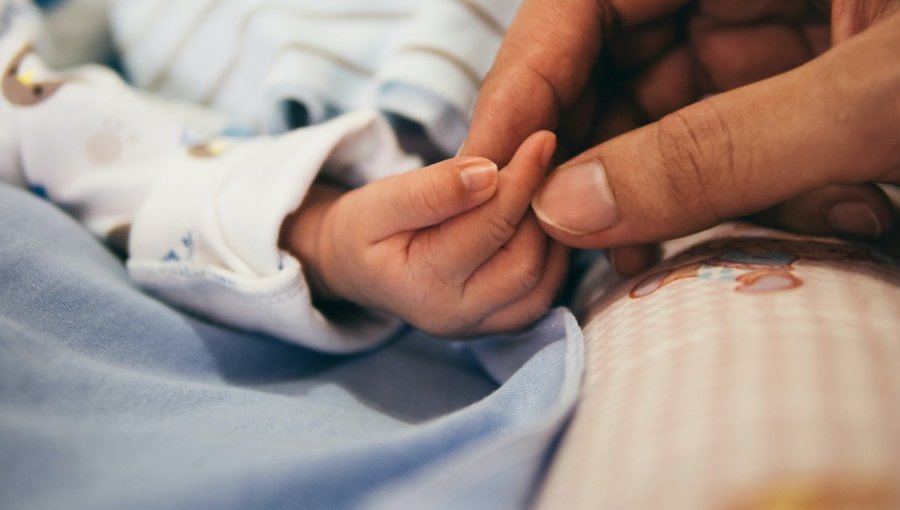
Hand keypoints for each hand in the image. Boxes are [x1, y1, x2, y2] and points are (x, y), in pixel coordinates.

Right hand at [281, 132, 568, 336]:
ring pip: (543, 282)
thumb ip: (432, 189)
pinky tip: (539, 220)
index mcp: (423, 285)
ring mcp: (481, 327)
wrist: (358, 267)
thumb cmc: (366, 228)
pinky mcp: (499, 324)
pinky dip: (552, 255)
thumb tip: (489, 174)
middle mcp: (457, 317)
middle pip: (525, 262)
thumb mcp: (382, 200)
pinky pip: (544, 294)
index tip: (541, 139)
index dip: (521, 179)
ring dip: (550, 233)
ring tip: (540, 190)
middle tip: (542, 164)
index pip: (490, 227)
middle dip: (539, 209)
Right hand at [463, 0, 899, 272]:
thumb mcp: (878, 98)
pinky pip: (742, 141)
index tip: (485, 172)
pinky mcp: (809, 83)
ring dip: (678, 195)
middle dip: (594, 158)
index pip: (583, 1)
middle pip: (613, 65)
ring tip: (667, 259)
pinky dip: (759, 193)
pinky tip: (817, 222)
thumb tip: (568, 209)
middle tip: (566, 241)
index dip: (522, 85)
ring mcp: (777, 31)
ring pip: (671, 117)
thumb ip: (720, 152)